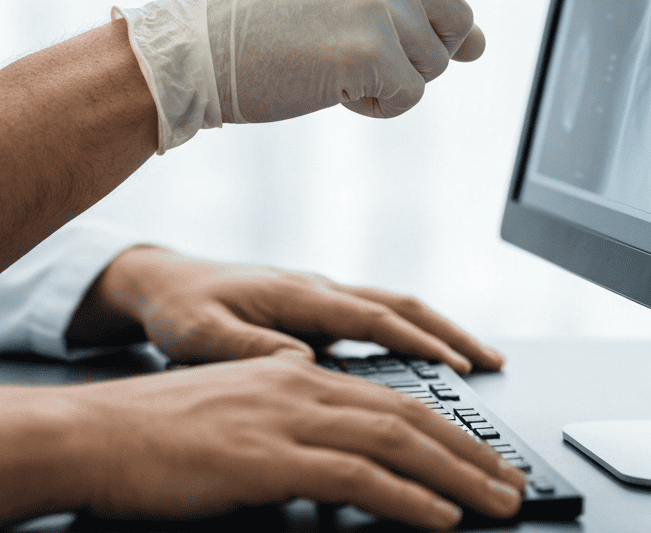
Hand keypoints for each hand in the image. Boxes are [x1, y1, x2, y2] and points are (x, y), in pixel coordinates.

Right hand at [69, 354, 525, 527]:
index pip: (389, 398)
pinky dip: (407, 498)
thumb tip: (332, 464)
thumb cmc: (150, 436)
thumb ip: (286, 431)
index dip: (445, 431)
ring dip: (456, 477)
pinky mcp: (266, 457)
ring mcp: (283, 419)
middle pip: (407, 415)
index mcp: (291, 372)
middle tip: (510, 484)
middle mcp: (297, 384)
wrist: (92, 435)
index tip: (480, 458)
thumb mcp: (231, 418)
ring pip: (394, 441)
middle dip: (468, 453)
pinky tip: (438, 518)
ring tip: (495, 503)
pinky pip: (356, 476)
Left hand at [83, 247, 502, 373]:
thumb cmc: (178, 308)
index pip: (372, 318)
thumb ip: (252, 351)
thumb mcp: (202, 335)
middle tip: (494, 362)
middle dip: (450, 332)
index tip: (460, 367)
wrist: (156, 283)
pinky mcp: (311, 311)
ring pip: (392, 310)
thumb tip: (304, 368)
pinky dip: (410, 337)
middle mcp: (315, 291)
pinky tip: (425, 362)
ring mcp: (317, 299)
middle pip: (399, 306)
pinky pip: (374, 320)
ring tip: (478, 361)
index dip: (419, 343)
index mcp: (297, 295)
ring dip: (438, 332)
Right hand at [114, 0, 593, 150]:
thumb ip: (412, 6)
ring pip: (435, 70)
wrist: (200, 47)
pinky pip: (406, 99)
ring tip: (326, 64)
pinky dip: (373, 107)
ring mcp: (384, 2)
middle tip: (346, 52)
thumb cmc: (266, 26)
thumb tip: (479, 46)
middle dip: (418, 56)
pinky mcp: (370, 48)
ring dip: (390, 84)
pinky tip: (326, 87)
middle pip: (460, 32)